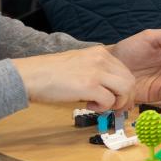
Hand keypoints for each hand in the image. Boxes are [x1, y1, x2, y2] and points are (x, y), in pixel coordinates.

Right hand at [13, 46, 135, 111]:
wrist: (30, 75)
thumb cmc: (51, 73)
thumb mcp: (80, 63)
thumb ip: (98, 71)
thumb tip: (113, 91)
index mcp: (100, 53)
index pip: (126, 71)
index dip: (125, 89)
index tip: (119, 100)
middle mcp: (102, 59)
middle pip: (130, 81)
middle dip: (125, 98)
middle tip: (114, 108)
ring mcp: (96, 71)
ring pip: (125, 90)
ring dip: (116, 103)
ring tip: (100, 105)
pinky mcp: (89, 85)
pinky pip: (109, 101)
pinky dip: (102, 108)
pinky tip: (88, 105)